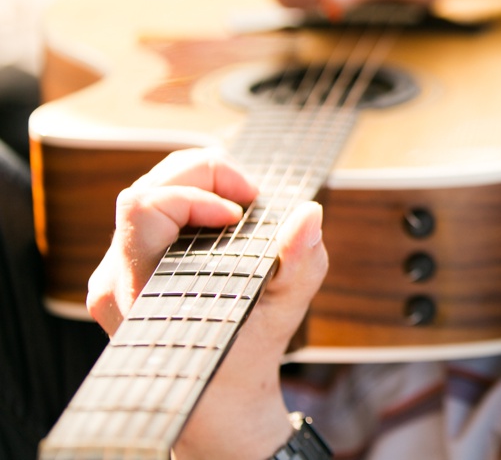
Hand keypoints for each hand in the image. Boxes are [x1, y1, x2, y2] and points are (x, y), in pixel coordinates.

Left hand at [86, 148, 329, 459]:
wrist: (213, 404)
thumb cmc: (247, 358)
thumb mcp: (283, 313)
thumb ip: (299, 263)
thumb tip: (309, 213)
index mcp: (143, 290)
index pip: (146, 206)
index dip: (198, 194)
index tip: (242, 214)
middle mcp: (114, 281)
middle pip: (144, 190)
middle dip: (204, 175)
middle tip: (250, 195)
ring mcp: (110, 277)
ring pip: (145, 198)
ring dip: (196, 188)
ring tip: (239, 207)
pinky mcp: (118, 273)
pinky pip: (147, 217)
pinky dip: (187, 205)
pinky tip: (219, 224)